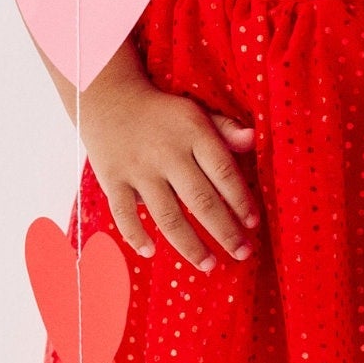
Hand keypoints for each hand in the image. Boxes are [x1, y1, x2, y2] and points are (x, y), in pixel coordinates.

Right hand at [78, 59, 258, 272]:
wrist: (108, 97)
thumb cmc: (162, 114)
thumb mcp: (196, 113)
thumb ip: (225, 129)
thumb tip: (255, 138)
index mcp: (193, 133)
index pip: (223, 172)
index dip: (241, 201)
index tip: (253, 224)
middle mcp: (167, 153)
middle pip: (201, 200)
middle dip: (224, 231)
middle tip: (242, 253)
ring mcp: (138, 169)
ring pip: (167, 216)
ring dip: (189, 245)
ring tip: (208, 265)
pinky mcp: (113, 180)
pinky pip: (124, 214)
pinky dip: (135, 235)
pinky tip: (150, 252)